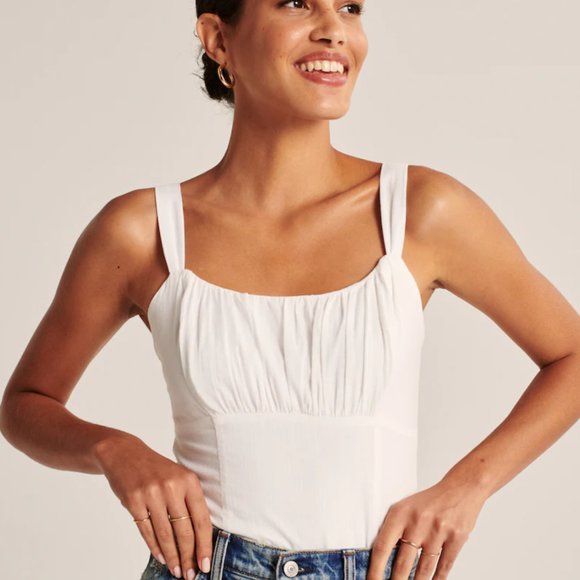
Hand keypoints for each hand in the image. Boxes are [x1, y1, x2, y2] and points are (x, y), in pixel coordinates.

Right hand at [94, 435, 212, 579]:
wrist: (124, 453)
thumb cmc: (156, 469)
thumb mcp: (178, 477)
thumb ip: (189, 501)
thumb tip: (200, 536)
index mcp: (189, 481)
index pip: (201, 519)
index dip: (204, 545)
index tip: (206, 563)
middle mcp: (172, 487)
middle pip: (184, 530)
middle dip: (188, 556)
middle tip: (190, 574)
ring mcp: (152, 494)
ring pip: (166, 534)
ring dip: (172, 556)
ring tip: (177, 571)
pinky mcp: (133, 501)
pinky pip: (147, 530)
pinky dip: (155, 547)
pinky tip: (162, 557)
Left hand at [367, 478, 487, 578]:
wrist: (461, 488)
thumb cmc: (429, 501)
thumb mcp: (406, 507)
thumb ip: (394, 528)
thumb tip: (381, 557)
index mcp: (400, 513)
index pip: (383, 546)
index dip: (376, 568)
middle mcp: (418, 522)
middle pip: (402, 562)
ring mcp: (438, 531)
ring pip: (423, 569)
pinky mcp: (456, 539)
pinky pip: (444, 566)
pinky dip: (436, 579)